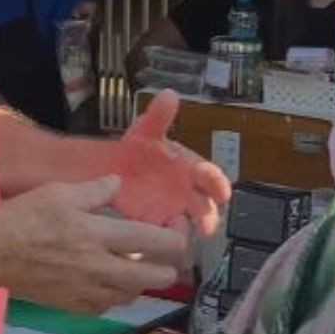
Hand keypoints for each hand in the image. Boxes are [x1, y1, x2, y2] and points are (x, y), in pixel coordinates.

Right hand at [0, 177, 188, 314]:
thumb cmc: (23, 216)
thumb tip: (119, 185)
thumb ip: (96, 190)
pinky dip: (116, 292)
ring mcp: (88, 292)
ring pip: (136, 294)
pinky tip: (106, 277)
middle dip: (169, 264)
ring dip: (141, 278)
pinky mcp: (74, 306)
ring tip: (132, 261)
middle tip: (160, 250)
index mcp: (99, 236)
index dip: (178, 237)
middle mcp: (100, 269)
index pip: (158, 244)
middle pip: (158, 278)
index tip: (176, 228)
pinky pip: (110, 306)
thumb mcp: (60, 192)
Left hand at [111, 89, 229, 235]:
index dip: (218, 184)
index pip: (211, 176)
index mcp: (191, 169)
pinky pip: (162, 235)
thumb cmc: (138, 148)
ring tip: (177, 231)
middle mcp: (188, 193)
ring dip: (185, 231)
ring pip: (186, 226)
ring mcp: (172, 210)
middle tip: (206, 224)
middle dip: (207, 216)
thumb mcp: (146, 130)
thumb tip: (169, 95)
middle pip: (205, 208)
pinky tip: (156, 238)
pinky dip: (161, 238)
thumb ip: (159, 116)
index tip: (222, 191)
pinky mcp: (154, 225)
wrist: (112, 167)